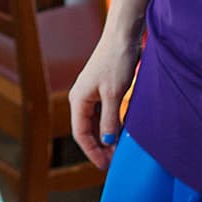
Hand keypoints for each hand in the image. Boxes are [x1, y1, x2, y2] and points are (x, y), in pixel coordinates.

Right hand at [68, 38, 139, 168]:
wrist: (123, 36)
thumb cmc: (116, 61)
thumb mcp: (114, 94)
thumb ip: (110, 120)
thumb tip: (108, 142)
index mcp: (78, 99)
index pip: (80, 133)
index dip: (92, 151)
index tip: (105, 166)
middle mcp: (82, 97)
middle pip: (87, 130)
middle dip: (99, 147)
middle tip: (114, 162)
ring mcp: (92, 93)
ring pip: (96, 122)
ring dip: (106, 137)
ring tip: (119, 151)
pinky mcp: (104, 89)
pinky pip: (104, 113)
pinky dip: (112, 125)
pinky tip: (122, 132)